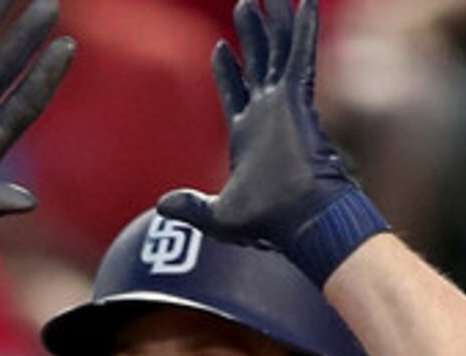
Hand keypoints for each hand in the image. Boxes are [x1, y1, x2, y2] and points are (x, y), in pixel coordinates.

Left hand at [154, 0, 388, 285]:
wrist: (302, 223)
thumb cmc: (269, 224)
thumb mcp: (218, 216)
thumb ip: (192, 205)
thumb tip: (161, 205)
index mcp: (249, 136)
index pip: (237, 92)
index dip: (228, 71)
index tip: (220, 47)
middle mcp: (268, 114)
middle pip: (259, 62)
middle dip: (252, 33)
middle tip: (246, 4)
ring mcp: (284, 104)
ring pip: (278, 50)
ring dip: (272, 20)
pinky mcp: (299, 99)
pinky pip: (300, 54)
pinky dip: (303, 27)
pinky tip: (304, 2)